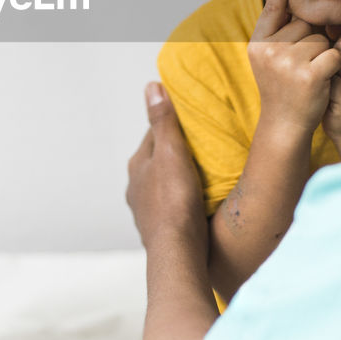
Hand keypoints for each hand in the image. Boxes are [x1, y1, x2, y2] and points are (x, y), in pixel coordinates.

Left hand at [127, 83, 207, 251]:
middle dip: (177, 154)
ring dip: (180, 180)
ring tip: (204, 176)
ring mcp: (146, 211)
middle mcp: (136, 188)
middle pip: (159, 161)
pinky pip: (172, 208)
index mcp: (138, 166)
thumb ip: (163, 120)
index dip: (173, 126)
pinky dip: (183, 202)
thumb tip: (152, 87)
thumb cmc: (175, 201)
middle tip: (204, 148)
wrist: (178, 252)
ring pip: (164, 186)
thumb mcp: (171, 152)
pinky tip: (198, 204)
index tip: (193, 122)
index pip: (154, 135)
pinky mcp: (159, 230)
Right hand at [247, 0, 340, 137]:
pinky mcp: (309, 75)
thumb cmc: (283, 86)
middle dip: (312, 40)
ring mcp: (288, 63)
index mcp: (259, 43)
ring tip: (310, 74)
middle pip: (307, 24)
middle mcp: (270, 50)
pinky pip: (333, 54)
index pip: (272, 10)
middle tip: (300, 66)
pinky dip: (333, 66)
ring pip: (322, 38)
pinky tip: (322, 81)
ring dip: (324, 54)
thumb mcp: (269, 58)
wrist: (284, 124)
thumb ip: (277, 32)